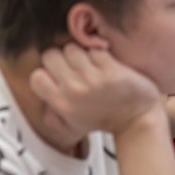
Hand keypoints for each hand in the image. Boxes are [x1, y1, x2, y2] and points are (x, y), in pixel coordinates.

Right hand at [30, 44, 161, 141]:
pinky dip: (100, 55)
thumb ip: (53, 115)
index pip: (36, 76)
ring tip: (90, 67)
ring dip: (80, 55)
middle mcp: (74, 90)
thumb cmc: (104, 120)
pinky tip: (105, 66)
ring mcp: (93, 79)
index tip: (57, 76)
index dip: (46, 73)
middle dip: (61, 58)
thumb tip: (43, 101)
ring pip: (72, 48)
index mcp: (62, 104)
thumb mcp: (73, 126)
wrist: (137, 120)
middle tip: (73, 67)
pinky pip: (94, 50)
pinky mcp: (110, 69)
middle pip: (51, 54)